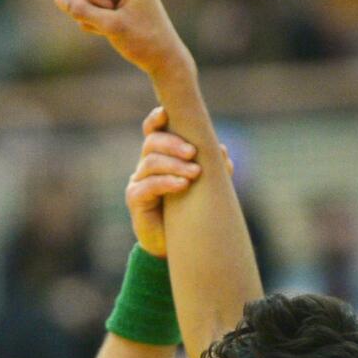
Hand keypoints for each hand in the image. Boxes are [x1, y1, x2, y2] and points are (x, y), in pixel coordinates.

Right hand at [54, 0, 191, 77]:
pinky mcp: (116, 0)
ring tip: (107, 27)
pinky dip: (93, 18)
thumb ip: (83, 11)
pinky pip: (90, 2)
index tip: (108, 12)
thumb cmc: (143, 42)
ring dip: (89, 12)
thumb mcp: (110, 26)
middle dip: (87, 2)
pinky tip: (108, 30)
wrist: (163, 59)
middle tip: (108, 20)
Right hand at [128, 106, 231, 257]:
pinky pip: (147, 186)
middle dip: (173, 144)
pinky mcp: (135, 200)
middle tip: (193, 153)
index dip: (156, 119)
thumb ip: (213, 167)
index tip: (166, 113)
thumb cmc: (191, 210)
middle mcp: (146, 165)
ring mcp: (138, 181)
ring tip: (194, 173)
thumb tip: (221, 151)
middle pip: (152, 142)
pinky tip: (182, 185)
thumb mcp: (205, 186)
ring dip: (175, 164)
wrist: (179, 245)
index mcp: (161, 155)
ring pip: (151, 162)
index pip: (153, 130)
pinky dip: (166, 182)